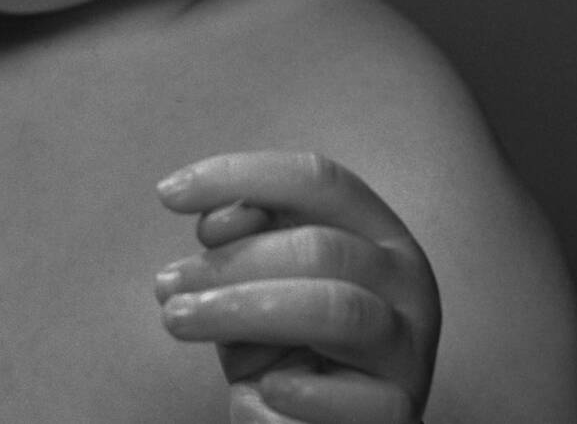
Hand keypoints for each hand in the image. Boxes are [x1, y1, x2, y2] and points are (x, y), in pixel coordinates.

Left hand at [155, 151, 439, 423]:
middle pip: (319, 246)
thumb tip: (221, 220)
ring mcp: (411, 349)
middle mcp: (406, 281)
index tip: (167, 194)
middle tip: (166, 285)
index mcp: (376, 231)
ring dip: (242, 311)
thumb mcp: (253, 281)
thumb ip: (242, 239)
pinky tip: (262, 389)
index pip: (317, 179)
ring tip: (179, 320)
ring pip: (334, 308)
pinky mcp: (400, 413)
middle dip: (230, 261)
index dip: (239, 175)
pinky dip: (294, 389)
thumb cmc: (283, 340)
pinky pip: (349, 398)